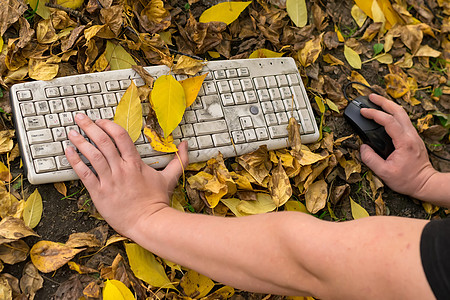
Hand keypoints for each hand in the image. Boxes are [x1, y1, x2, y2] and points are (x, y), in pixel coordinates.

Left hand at [64, 114, 188, 236]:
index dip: (108, 125)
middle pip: (103, 141)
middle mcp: (121, 169)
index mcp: (135, 163)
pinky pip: (85, 174)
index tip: (101, 121)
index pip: (120, 136)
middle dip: (89, 126)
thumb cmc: (157, 202)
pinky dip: (75, 161)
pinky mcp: (99, 193)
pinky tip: (68, 151)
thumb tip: (186, 145)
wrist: (149, 223)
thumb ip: (179, 159)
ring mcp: (109, 181)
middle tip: (80, 117)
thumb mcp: (170, 178)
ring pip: (92, 155)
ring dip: (80, 141)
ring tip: (71, 132)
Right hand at [359, 94, 436, 198]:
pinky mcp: (413, 138)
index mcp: (404, 142)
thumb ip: (370, 159)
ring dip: (389, 105)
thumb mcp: (384, 173)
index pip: (389, 121)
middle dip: (383, 101)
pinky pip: (403, 120)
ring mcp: (413, 135)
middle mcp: (411, 135)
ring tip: (377, 101)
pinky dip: (393, 113)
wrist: (425, 183)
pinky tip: (386, 113)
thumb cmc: (407, 180)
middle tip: (371, 97)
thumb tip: (362, 147)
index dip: (375, 114)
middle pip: (398, 111)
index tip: (363, 111)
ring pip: (402, 113)